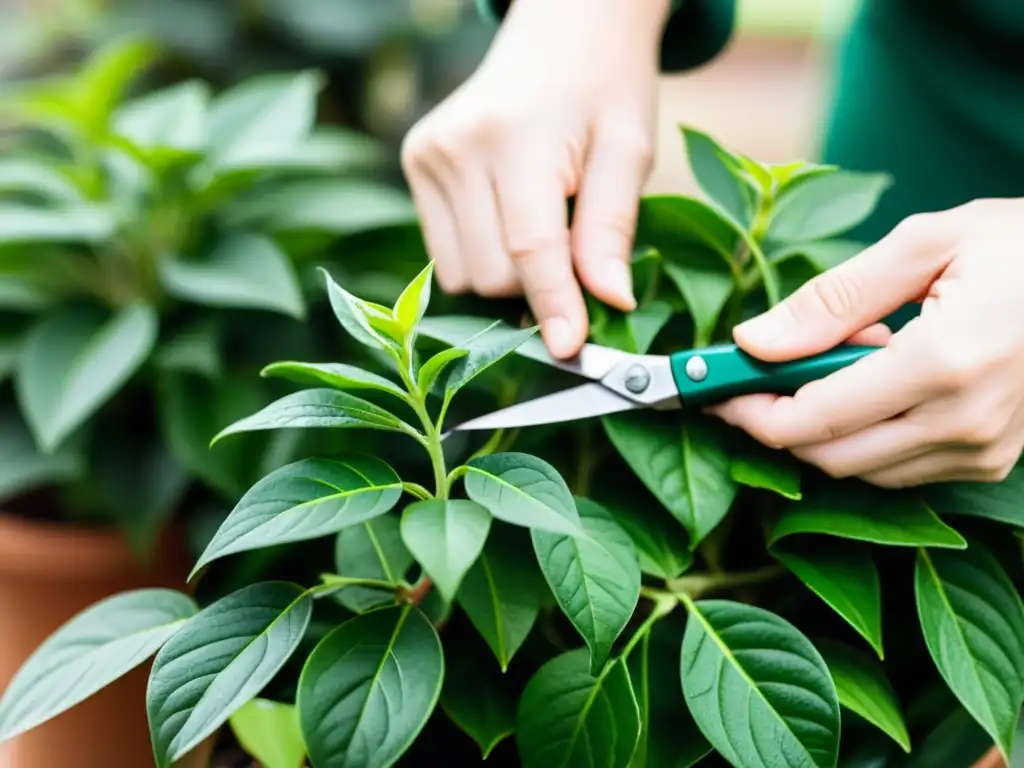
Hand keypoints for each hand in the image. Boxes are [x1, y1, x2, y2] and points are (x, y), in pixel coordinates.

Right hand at [401, 0, 670, 357]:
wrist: (561, 31)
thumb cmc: (605, 88)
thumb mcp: (629, 150)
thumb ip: (612, 227)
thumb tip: (609, 302)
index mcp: (516, 135)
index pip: (530, 246)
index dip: (554, 305)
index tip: (572, 350)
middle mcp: (458, 146)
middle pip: (492, 273)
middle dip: (537, 285)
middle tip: (575, 248)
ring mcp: (428, 155)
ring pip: (462, 274)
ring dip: (507, 274)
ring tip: (540, 221)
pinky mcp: (415, 163)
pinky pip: (446, 254)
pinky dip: (482, 255)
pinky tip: (508, 213)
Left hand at [709, 199, 1023, 486]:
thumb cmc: (1022, 246)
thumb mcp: (924, 244)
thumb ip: (832, 300)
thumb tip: (753, 342)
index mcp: (945, 362)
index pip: (814, 419)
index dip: (751, 410)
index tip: (716, 388)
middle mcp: (966, 421)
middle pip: (829, 456)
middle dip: (775, 425)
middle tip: (750, 381)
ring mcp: (985, 449)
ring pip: (861, 471)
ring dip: (822, 431)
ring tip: (826, 367)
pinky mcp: (994, 459)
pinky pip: (900, 469)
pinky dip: (866, 437)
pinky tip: (874, 385)